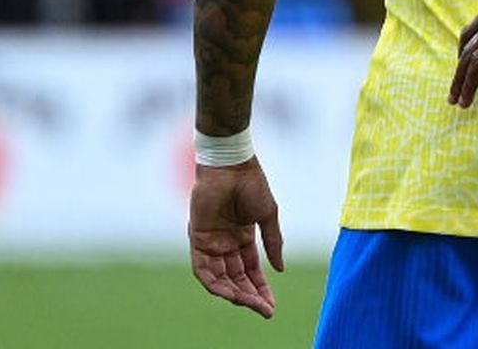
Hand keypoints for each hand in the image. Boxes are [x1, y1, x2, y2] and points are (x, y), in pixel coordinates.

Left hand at [188, 158, 283, 318]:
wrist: (232, 166)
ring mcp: (211, 243)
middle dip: (250, 296)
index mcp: (243, 238)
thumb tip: (280, 269)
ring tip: (249, 304)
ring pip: (220, 278)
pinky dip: (214, 283)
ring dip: (234, 293)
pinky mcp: (198, 239)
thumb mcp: (268, 216)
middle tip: (264, 310)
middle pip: (236, 278)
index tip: (271, 305)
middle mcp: (226, 244)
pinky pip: (203, 269)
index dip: (261, 288)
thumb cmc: (252, 185)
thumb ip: (273, 243)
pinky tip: (229, 293)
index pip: (251, 271)